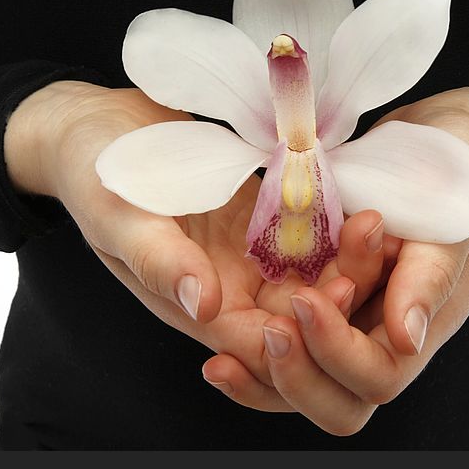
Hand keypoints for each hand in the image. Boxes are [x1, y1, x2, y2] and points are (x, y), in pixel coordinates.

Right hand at [3, 81, 391, 391]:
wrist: (101, 125)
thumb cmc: (95, 171)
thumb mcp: (119, 214)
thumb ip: (159, 260)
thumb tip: (205, 305)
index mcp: (193, 304)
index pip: (258, 343)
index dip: (300, 332)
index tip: (336, 292)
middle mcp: (231, 288)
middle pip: (299, 314)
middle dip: (340, 291)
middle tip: (370, 241)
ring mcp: (252, 254)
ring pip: (316, 277)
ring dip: (348, 258)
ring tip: (373, 220)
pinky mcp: (268, 218)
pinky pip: (314, 235)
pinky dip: (338, 227)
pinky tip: (364, 202)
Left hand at [202, 80, 468, 433]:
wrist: (439, 144)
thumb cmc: (455, 174)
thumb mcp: (450, 218)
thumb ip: (430, 276)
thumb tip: (408, 338)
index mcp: (419, 327)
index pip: (377, 377)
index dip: (339, 350)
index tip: (307, 298)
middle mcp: (380, 338)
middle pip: (338, 403)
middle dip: (298, 376)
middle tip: (268, 332)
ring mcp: (348, 324)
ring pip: (304, 384)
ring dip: (265, 374)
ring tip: (221, 357)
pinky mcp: (318, 301)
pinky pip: (286, 345)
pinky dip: (253, 351)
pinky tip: (216, 343)